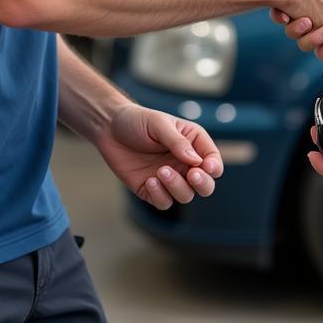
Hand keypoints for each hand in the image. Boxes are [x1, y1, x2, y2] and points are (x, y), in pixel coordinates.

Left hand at [95, 103, 223, 210]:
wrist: (109, 129)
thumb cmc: (137, 120)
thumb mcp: (159, 124)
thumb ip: (178, 142)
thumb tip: (196, 161)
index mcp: (193, 143)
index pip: (213, 161)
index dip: (213, 167)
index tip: (204, 166)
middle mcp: (184, 163)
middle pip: (205, 185)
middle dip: (202, 183)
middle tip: (192, 175)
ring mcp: (169, 178)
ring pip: (186, 195)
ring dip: (177, 187)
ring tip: (161, 170)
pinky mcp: (152, 190)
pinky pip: (164, 202)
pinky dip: (160, 195)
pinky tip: (150, 180)